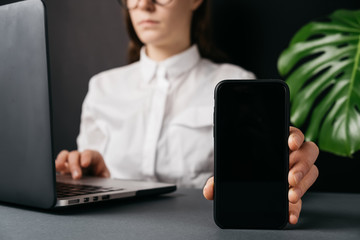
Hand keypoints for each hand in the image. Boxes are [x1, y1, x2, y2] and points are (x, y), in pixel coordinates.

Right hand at [55, 149, 109, 179]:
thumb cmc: (100, 175)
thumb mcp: (105, 176)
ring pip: (65, 155)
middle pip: (75, 155)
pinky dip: (55, 165)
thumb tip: (102, 181)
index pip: (89, 153)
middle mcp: (81, 157)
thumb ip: (104, 177)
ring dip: (61, 161)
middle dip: (75, 165)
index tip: (85, 164)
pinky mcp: (64, 167)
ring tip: (59, 167)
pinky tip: (53, 170)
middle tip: (76, 176)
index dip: (86, 157)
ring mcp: (72, 161)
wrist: (96, 177)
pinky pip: (58, 163)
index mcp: (93, 157)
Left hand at [203, 126, 318, 224]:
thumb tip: (209, 191)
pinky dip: (297, 207)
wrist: (244, 178)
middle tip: (290, 177)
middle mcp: (292, 155)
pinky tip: (290, 215)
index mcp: (278, 141)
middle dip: (302, 164)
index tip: (290, 144)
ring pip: (311, 172)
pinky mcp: (296, 191)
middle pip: (309, 152)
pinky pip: (302, 198)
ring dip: (303, 184)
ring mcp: (297, 172)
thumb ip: (218, 178)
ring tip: (290, 194)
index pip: (293, 134)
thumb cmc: (240, 167)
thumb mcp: (229, 169)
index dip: (295, 137)